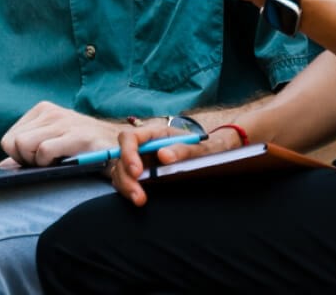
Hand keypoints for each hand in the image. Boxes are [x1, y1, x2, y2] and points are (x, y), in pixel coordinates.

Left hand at [0, 101, 123, 167]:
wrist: (118, 147)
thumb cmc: (82, 148)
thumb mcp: (51, 143)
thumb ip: (26, 153)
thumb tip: (1, 167)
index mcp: (42, 110)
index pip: (8, 139)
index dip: (19, 157)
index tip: (38, 161)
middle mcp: (51, 112)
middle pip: (13, 144)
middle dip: (26, 160)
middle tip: (47, 164)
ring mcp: (64, 121)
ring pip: (24, 146)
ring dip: (37, 162)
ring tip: (56, 162)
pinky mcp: (77, 135)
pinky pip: (43, 151)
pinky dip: (48, 164)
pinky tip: (64, 163)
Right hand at [108, 122, 245, 205]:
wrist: (214, 158)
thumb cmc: (207, 149)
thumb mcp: (200, 148)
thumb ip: (184, 149)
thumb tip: (163, 155)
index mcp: (155, 134)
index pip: (129, 138)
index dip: (128, 153)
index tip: (137, 172)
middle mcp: (144, 146)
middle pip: (121, 157)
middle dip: (126, 177)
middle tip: (139, 195)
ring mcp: (142, 161)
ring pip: (120, 171)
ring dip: (126, 187)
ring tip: (140, 201)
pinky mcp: (143, 176)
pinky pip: (127, 182)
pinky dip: (129, 191)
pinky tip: (140, 200)